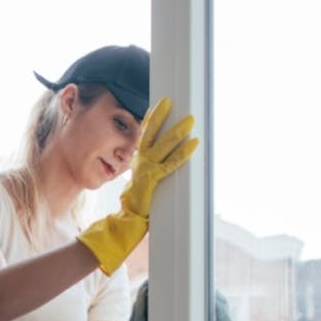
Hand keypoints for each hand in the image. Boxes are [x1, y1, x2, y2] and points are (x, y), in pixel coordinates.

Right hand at [77, 98, 199, 274]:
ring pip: (164, 145)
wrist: (127, 219)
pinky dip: (183, 153)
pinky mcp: (153, 179)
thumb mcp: (142, 181)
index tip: (160, 105)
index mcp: (138, 161)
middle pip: (151, 133)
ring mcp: (146, 169)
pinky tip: (193, 144)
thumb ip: (150, 170)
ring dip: (177, 131)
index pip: (144, 135)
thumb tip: (158, 163)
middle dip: (161, 116)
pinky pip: (171, 163)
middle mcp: (140, 161)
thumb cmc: (137, 202)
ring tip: (190, 120)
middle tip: (170, 102)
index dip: (152, 119)